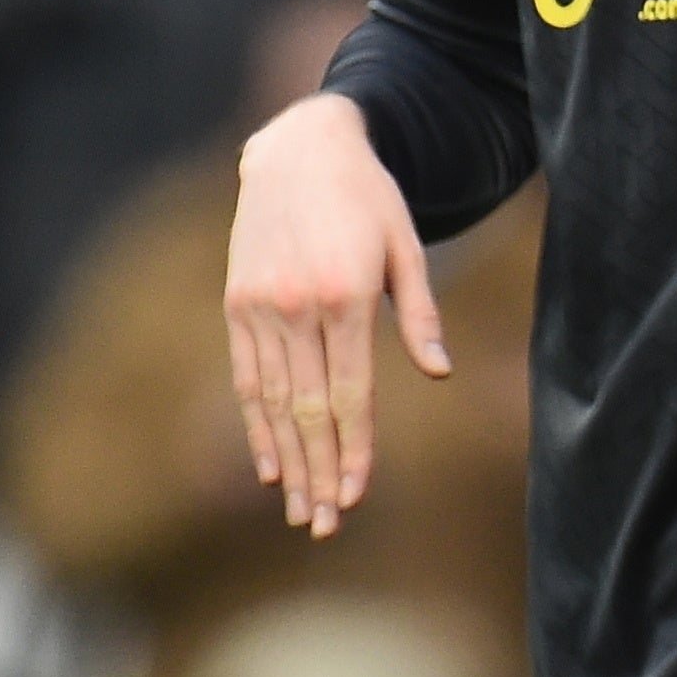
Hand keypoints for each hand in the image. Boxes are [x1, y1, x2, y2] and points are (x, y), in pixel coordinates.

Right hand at [223, 93, 448, 538]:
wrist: (300, 149)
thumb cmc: (368, 197)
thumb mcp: (407, 244)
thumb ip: (421, 313)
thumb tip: (439, 373)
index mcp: (345, 295)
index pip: (349, 391)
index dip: (353, 448)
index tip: (355, 495)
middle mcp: (296, 307)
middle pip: (308, 408)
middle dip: (319, 472)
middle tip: (325, 527)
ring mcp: (259, 307)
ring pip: (273, 402)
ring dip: (288, 461)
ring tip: (299, 511)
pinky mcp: (236, 304)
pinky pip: (246, 377)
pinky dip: (256, 425)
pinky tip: (270, 463)